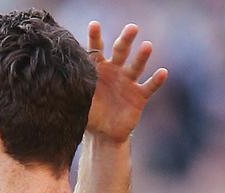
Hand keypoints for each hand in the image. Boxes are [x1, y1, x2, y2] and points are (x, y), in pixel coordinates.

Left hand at [85, 22, 167, 142]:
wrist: (104, 134)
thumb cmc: (90, 114)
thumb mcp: (80, 102)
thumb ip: (76, 90)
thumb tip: (61, 82)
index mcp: (98, 69)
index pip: (96, 50)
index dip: (95, 37)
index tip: (94, 25)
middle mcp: (115, 71)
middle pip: (121, 51)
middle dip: (126, 39)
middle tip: (132, 28)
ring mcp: (128, 82)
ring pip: (136, 66)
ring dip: (142, 56)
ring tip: (147, 45)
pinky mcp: (140, 96)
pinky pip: (149, 86)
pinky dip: (156, 80)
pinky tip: (163, 72)